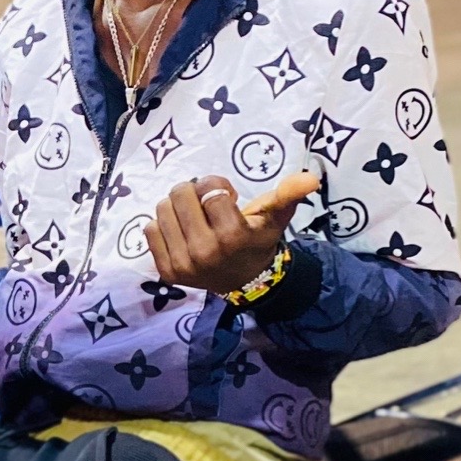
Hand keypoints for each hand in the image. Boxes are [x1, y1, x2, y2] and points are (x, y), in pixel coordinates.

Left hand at [148, 169, 320, 295]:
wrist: (246, 282)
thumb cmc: (257, 241)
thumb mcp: (275, 217)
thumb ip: (288, 195)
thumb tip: (310, 178)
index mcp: (232, 235)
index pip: (210, 189)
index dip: (218, 187)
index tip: (228, 198)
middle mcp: (204, 251)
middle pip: (181, 193)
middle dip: (195, 192)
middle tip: (207, 206)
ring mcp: (182, 263)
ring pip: (162, 208)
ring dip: (177, 207)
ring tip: (195, 219)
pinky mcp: (166, 271)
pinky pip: (149, 230)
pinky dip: (163, 225)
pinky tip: (182, 233)